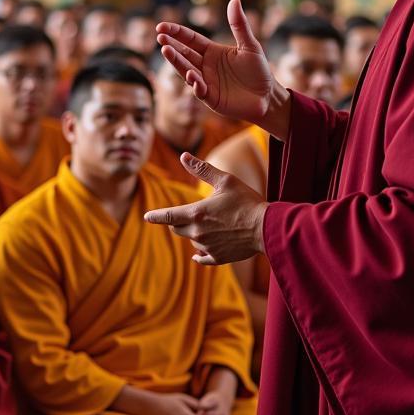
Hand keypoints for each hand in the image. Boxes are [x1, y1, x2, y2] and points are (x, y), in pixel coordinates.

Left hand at [144, 154, 266, 264]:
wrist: (267, 228)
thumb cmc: (247, 201)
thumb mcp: (225, 180)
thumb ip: (202, 169)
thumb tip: (183, 156)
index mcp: (196, 213)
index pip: (167, 216)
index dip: (155, 216)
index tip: (147, 216)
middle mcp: (197, 233)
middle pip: (176, 229)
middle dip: (177, 222)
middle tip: (188, 215)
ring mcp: (207, 247)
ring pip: (190, 242)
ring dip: (193, 234)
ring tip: (211, 225)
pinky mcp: (218, 258)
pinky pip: (202, 258)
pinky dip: (199, 255)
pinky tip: (197, 255)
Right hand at [157, 0, 288, 134]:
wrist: (267, 96)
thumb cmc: (259, 70)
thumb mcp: (250, 45)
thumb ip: (239, 25)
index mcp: (212, 51)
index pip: (190, 39)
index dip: (176, 33)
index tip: (161, 27)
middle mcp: (205, 66)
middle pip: (184, 54)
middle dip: (171, 46)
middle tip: (160, 37)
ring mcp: (206, 82)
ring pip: (187, 70)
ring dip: (176, 62)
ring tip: (166, 51)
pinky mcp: (211, 98)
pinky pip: (199, 90)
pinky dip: (195, 84)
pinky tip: (191, 75)